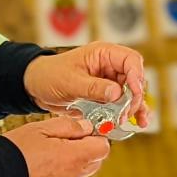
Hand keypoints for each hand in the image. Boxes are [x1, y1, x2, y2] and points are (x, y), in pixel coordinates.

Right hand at [5, 117, 111, 176]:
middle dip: (85, 151)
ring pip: (75, 175)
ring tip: (45, 156)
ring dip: (68, 165)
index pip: (103, 148)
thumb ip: (68, 126)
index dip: (96, 137)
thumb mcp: (40, 128)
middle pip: (93, 163)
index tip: (84, 132)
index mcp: (74, 157)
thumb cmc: (14, 152)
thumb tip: (86, 127)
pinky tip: (36, 170)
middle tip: (65, 142)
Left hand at [24, 43, 149, 127]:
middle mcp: (110, 66)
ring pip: (132, 93)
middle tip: (128, 112)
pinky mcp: (106, 96)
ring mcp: (109, 81)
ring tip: (139, 121)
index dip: (136, 75)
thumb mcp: (70, 82)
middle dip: (135, 96)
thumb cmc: (50, 76)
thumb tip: (116, 93)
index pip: (130, 60)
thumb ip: (94, 87)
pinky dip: (129, 113)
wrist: (36, 87)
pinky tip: (136, 122)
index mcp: (103, 54)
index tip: (134, 93)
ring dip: (136, 107)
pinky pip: (123, 103)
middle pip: (134, 78)